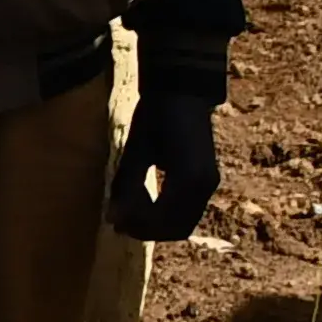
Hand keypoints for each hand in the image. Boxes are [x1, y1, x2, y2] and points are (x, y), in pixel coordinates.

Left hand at [110, 82, 221, 240]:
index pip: (163, 220)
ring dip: (158, 225)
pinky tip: (144, 202)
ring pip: (184, 223)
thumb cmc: (156, 114)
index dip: (138, 227)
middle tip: (120, 223)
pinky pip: (188, 211)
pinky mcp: (206, 180)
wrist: (183, 90)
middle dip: (148, 231)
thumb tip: (113, 219)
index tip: (114, 222)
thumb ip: (127, 185)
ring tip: (129, 214)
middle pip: (177, 229)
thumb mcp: (136, 148)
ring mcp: (209, 183)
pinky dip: (166, 214)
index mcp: (189, 177)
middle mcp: (205, 185)